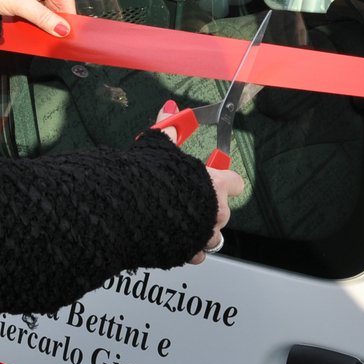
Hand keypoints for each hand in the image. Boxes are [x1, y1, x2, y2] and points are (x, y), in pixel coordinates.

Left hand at [0, 0, 76, 37]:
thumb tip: (63, 29)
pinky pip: (36, 10)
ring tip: (46, 35)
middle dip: (56, 19)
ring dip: (46, 21)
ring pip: (47, 8)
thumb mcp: (19, 4)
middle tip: (57, 38)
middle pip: (57, 3)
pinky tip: (36, 29)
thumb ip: (43, 17)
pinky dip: (37, 20)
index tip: (70, 33)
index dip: (69, 14)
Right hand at [155, 102, 240, 263]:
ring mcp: (205, 235)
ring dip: (200, 230)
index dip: (223, 180)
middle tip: (184, 198)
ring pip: (213, 236)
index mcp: (215, 184)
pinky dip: (187, 248)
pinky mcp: (190, 253)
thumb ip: (168, 131)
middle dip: (208, 206)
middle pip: (224, 210)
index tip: (210, 178)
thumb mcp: (157, 147)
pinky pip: (197, 253)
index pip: (235, 182)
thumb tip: (169, 110)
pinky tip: (173, 238)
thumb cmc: (146, 180)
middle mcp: (217, 212)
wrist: (127, 213)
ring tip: (179, 220)